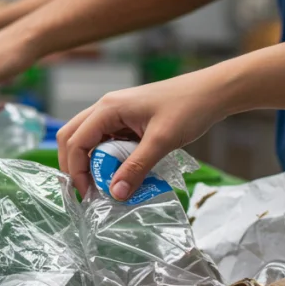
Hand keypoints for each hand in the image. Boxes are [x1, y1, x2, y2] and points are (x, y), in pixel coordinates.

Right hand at [55, 69, 229, 199]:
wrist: (213, 92)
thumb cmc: (189, 109)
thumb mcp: (162, 142)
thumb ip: (136, 168)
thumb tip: (114, 194)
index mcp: (107, 109)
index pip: (75, 142)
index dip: (76, 170)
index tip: (89, 194)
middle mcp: (105, 107)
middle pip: (71, 137)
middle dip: (74, 166)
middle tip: (88, 190)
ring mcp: (115, 112)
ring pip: (86, 137)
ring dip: (89, 161)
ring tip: (103, 183)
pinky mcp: (125, 118)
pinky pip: (104, 138)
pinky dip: (105, 156)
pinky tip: (119, 169)